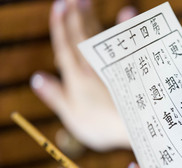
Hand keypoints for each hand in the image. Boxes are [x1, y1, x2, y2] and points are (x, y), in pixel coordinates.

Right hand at [31, 0, 135, 150]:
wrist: (132, 128)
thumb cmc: (101, 126)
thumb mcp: (72, 115)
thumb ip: (55, 95)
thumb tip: (37, 78)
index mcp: (77, 78)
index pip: (65, 48)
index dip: (60, 27)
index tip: (58, 7)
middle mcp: (94, 68)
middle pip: (81, 37)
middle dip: (75, 16)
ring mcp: (113, 67)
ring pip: (100, 38)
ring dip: (92, 18)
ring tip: (86, 1)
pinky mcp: (129, 69)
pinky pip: (126, 44)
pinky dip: (126, 27)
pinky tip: (127, 13)